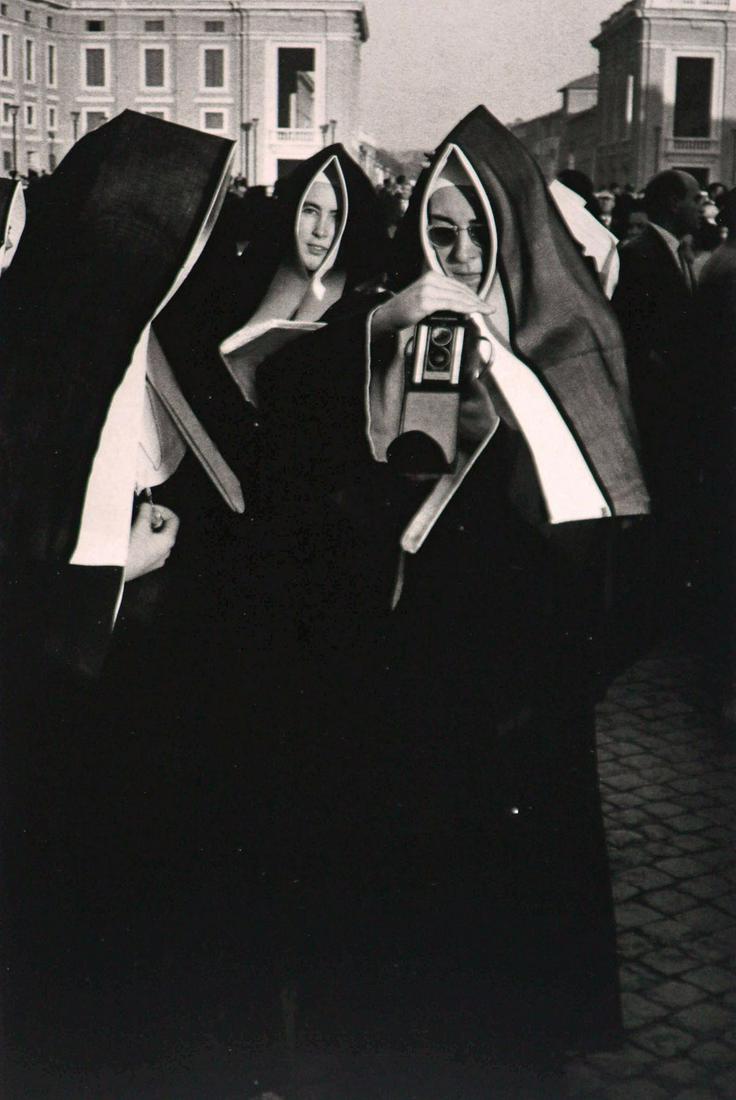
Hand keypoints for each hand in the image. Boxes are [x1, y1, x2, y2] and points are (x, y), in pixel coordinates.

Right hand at [124, 503, 179, 581]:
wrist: (120, 571)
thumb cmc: (132, 549)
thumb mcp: (140, 526)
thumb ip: (146, 512)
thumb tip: (147, 506)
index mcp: (168, 541)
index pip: (173, 520)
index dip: (163, 510)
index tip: (150, 507)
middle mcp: (166, 551)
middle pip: (165, 529)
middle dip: (154, 519)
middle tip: (141, 514)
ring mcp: (158, 559)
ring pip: (157, 538)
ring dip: (148, 529)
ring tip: (136, 524)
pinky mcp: (148, 564)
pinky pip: (150, 547)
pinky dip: (145, 539)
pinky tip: (133, 537)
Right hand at [372, 272, 493, 337]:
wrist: (387, 315)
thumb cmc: (404, 310)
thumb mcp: (425, 299)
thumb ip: (440, 299)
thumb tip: (460, 306)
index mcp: (432, 276)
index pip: (457, 286)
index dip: (472, 295)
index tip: (482, 302)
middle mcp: (431, 279)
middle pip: (460, 290)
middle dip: (477, 300)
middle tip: (488, 308)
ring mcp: (429, 289)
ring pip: (458, 297)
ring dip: (474, 305)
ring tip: (485, 310)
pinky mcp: (427, 301)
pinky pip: (451, 304)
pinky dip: (464, 308)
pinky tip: (472, 312)